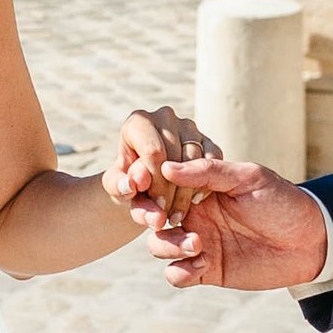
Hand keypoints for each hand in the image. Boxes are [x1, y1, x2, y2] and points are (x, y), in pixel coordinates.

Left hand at [102, 105, 219, 222]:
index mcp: (139, 122)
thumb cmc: (128, 181)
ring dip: (188, 192)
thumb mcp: (118, 188)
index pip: (153, 152)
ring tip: (178, 213)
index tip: (157, 206)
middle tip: (167, 215)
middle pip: (175, 156)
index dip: (156, 183)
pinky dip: (207, 183)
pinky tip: (194, 201)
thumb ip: (120, 187)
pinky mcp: (207, 139)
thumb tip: (133, 184)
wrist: (145, 181)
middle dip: (172, 190)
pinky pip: (214, 161)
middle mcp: (165, 117)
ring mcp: (189, 126)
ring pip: (196, 159)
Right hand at [136, 154, 329, 291]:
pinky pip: (178, 275)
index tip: (146, 186)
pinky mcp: (208, 271)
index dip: (149, 187)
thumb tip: (167, 167)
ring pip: (159, 246)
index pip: (161, 185)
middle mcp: (194, 214)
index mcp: (199, 188)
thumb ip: (209, 172)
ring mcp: (199, 243)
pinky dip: (181, 271)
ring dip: (168, 246)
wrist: (311, 240)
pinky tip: (204, 264)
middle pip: (153, 218)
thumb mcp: (248, 178)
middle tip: (164, 220)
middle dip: (152, 219)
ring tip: (198, 244)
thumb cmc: (282, 201)